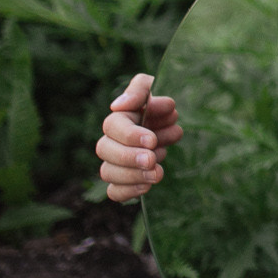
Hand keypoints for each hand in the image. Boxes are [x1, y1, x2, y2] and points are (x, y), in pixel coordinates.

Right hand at [96, 73, 182, 202]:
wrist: (172, 124)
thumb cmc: (160, 102)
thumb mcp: (154, 86)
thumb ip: (139, 90)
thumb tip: (117, 106)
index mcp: (119, 117)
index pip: (113, 126)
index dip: (130, 135)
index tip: (151, 141)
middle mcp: (113, 139)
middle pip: (105, 151)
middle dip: (129, 157)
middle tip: (151, 160)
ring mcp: (117, 161)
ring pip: (108, 172)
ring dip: (132, 175)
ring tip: (158, 173)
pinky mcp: (125, 179)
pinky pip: (114, 191)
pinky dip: (128, 191)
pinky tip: (147, 186)